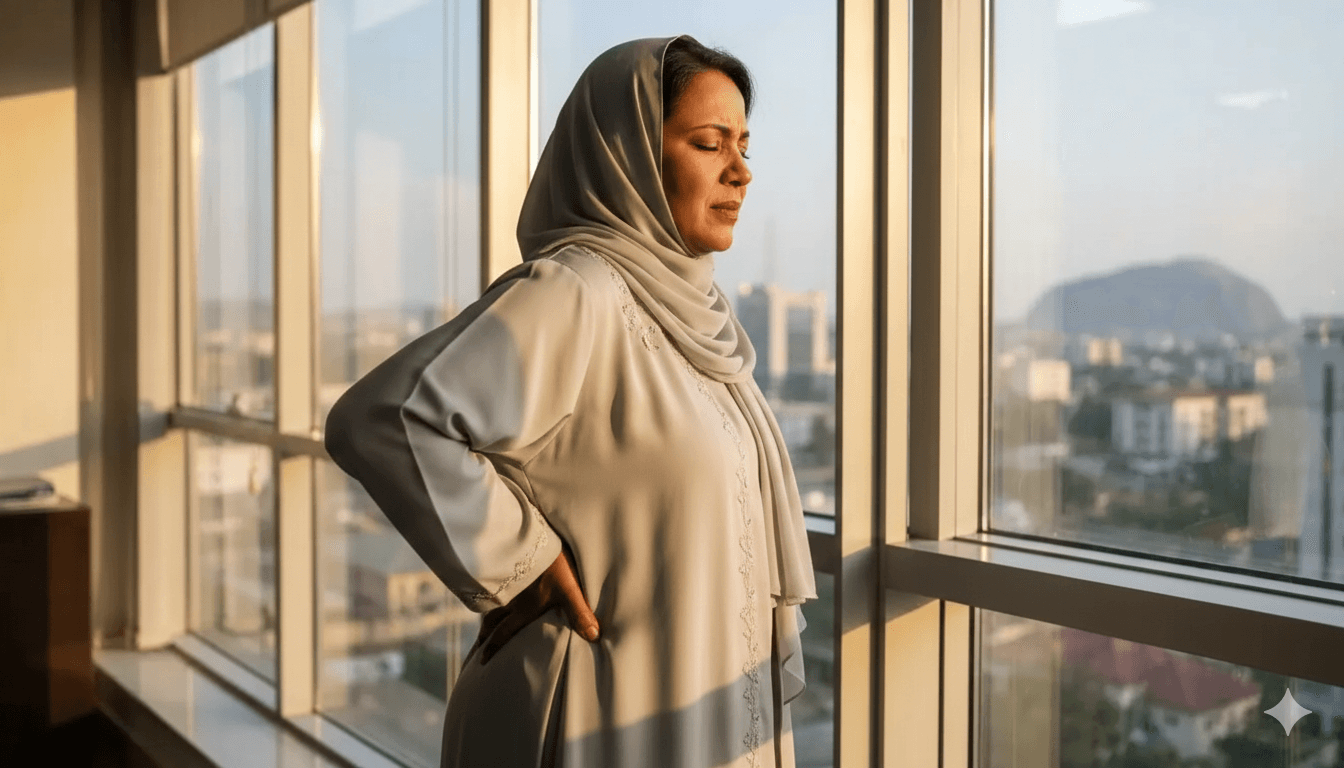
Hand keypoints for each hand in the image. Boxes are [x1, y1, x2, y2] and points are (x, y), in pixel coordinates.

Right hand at [474, 549, 598, 664]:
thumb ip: (579, 612)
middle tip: (476, 648)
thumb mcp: (567, 589)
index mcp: (523, 609)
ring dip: (485, 616)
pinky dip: (485, 594)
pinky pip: (490, 586)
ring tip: (482, 625)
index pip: (505, 633)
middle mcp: (509, 599)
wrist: (527, 535)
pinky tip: (486, 590)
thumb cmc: (548, 565)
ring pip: (490, 603)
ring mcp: (504, 582)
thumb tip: (593, 636)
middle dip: (483, 636)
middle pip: (491, 621)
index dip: (493, 648)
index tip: (482, 661)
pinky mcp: (502, 565)